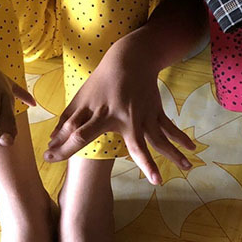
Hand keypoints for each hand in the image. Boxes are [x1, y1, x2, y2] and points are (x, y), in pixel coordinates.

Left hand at [43, 34, 194, 183]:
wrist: (131, 59)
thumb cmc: (101, 82)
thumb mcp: (81, 99)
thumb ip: (67, 123)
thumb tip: (51, 144)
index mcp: (102, 114)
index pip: (80, 134)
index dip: (63, 147)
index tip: (48, 158)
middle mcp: (126, 117)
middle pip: (137, 144)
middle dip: (145, 162)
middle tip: (155, 181)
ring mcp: (144, 116)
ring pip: (162, 139)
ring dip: (175, 154)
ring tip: (187, 169)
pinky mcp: (155, 112)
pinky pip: (169, 128)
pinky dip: (181, 138)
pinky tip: (192, 149)